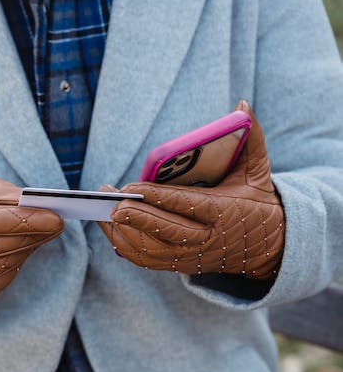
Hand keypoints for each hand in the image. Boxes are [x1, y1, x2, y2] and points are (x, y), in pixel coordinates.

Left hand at [98, 101, 284, 279]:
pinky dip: (124, 246)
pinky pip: (146, 260)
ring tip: (103, 209)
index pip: (188, 205)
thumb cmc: (257, 202)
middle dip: (137, 216)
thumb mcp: (258, 171)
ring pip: (151, 250)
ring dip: (123, 232)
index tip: (133, 186)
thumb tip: (242, 106)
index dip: (159, 197)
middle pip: (167, 231)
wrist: (268, 247)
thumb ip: (251, 139)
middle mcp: (207, 238)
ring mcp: (192, 256)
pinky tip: (109, 228)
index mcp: (225, 212)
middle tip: (112, 201)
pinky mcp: (179, 265)